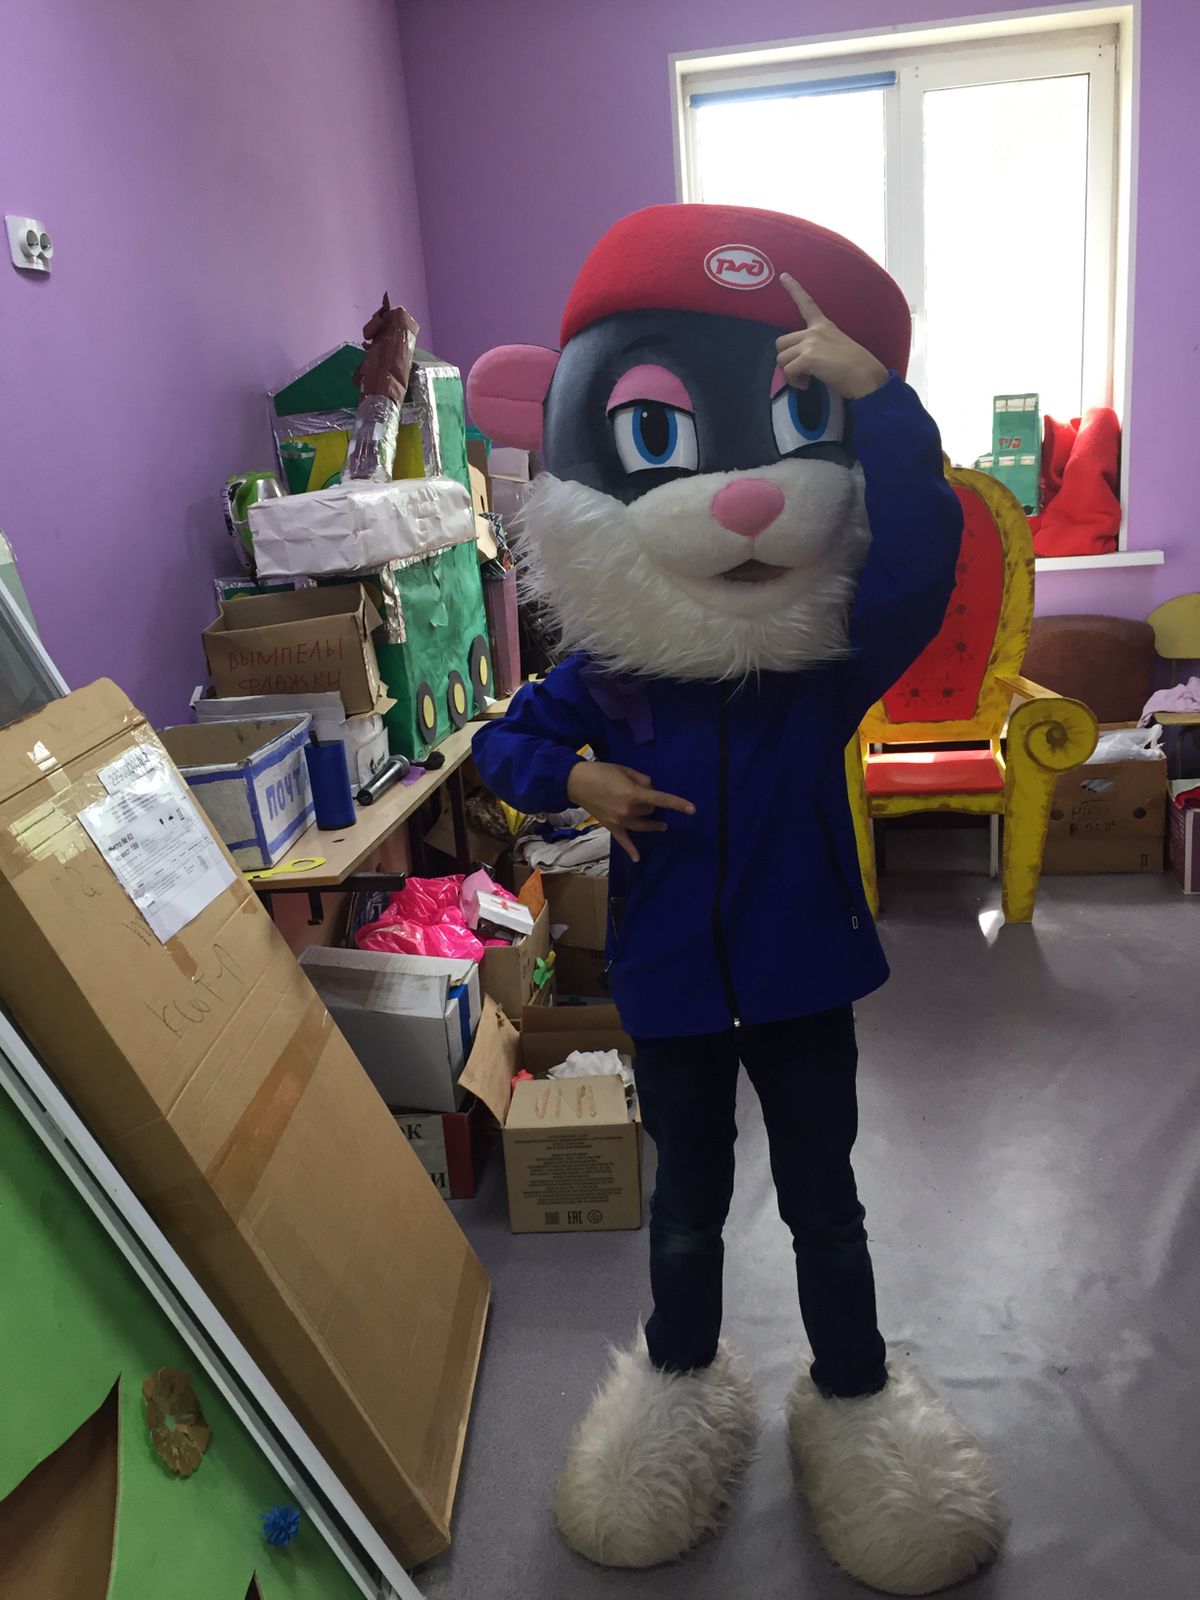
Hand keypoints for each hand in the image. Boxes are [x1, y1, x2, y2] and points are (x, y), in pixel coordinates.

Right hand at [567, 761, 694, 862]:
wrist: (576, 782)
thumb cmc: (602, 772)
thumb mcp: (625, 770)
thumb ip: (642, 780)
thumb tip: (651, 789)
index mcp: (633, 794)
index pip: (661, 800)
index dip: (678, 804)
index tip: (692, 809)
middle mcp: (628, 810)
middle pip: (650, 810)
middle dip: (650, 802)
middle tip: (643, 794)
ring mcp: (620, 821)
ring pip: (643, 824)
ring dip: (652, 823)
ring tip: (662, 825)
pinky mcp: (611, 827)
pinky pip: (623, 841)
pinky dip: (631, 850)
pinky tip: (638, 859)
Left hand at [775, 274, 888, 399]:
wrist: (866, 376)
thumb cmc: (857, 367)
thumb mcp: (837, 347)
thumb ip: (820, 347)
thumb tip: (804, 364)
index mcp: (824, 326)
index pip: (807, 304)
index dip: (794, 289)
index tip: (783, 275)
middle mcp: (815, 331)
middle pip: (781, 342)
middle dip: (786, 360)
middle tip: (800, 372)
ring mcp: (810, 343)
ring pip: (781, 358)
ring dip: (789, 373)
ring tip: (805, 380)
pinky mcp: (808, 358)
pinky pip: (788, 371)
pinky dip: (795, 382)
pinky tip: (806, 385)